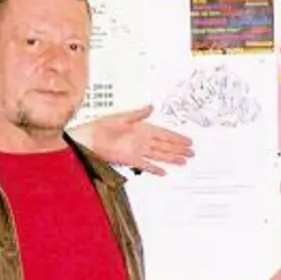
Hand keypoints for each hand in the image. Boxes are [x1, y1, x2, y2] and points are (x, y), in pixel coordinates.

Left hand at [76, 105, 193, 173]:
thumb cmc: (101, 126)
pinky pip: (146, 165)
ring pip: (159, 155)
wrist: (88, 139)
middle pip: (165, 146)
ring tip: (184, 161)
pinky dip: (155, 169)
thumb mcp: (121, 117)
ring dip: (172, 159)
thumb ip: (138, 114)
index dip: (176, 137)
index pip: (164, 134)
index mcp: (141, 129)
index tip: (187, 140)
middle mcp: (142, 140)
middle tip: (191, 152)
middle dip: (179, 149)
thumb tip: (150, 107)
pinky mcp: (131, 160)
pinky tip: (164, 172)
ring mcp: (137, 151)